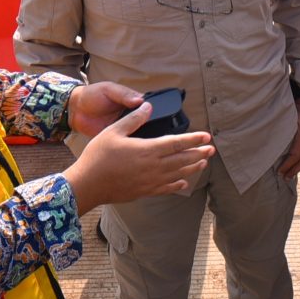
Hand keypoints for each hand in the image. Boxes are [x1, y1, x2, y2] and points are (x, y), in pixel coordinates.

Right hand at [64, 99, 213, 210]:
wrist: (88, 185)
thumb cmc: (98, 157)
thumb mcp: (113, 131)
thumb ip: (133, 119)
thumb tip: (147, 106)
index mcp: (147, 150)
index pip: (177, 143)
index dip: (194, 139)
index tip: (206, 136)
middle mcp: (153, 167)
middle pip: (182, 159)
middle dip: (198, 153)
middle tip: (211, 149)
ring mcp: (150, 181)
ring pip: (178, 174)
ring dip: (192, 168)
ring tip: (203, 163)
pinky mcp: (144, 191)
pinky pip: (166, 189)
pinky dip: (177, 185)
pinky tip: (183, 183)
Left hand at [65, 81, 145, 138]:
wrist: (75, 109)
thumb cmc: (92, 95)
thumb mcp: (108, 89)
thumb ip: (124, 94)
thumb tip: (141, 100)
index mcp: (132, 103)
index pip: (148, 108)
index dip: (152, 113)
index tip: (154, 117)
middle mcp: (131, 116)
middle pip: (145, 123)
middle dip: (147, 127)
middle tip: (144, 129)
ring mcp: (124, 128)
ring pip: (136, 135)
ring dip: (137, 136)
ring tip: (136, 137)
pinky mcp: (115, 139)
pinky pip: (123, 144)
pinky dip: (126, 145)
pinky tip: (128, 146)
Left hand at [277, 97, 299, 178]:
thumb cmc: (297, 105)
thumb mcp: (289, 119)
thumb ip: (284, 133)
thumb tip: (275, 146)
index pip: (295, 155)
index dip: (287, 165)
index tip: (279, 171)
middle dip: (294, 170)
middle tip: (285, 178)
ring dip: (299, 165)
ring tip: (291, 173)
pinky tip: (299, 160)